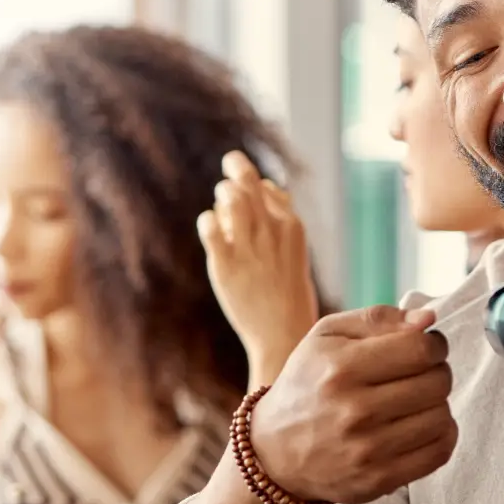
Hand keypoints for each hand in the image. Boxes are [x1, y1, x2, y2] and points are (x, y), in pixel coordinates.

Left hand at [198, 151, 320, 382]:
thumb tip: (268, 186)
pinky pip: (209, 224)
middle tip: (228, 176)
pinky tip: (212, 230)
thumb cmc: (289, 294)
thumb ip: (282, 217)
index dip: (253, 186)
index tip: (249, 197)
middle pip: (247, 181)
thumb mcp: (295, 250)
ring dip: (221, 195)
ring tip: (223, 210)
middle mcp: (272, 230)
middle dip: (235, 168)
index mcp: (293, 227)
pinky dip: (208, 221)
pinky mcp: (225, 263)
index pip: (267, 188)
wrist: (283, 334)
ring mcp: (248, 246)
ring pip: (228, 195)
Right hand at [248, 306, 455, 503]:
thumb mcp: (327, 336)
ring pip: (442, 417)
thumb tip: (427, 319)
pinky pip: (439, 452)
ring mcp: (367, 450)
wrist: (275, 452)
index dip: (435, 344)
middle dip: (437, 372)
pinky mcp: (378, 479)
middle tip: (420, 374)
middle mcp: (354, 410)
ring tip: (416, 401)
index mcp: (342, 368)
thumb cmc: (308, 384)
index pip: (421, 349)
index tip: (427, 347)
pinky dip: (441, 435)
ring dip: (437, 404)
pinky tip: (421, 425)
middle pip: (437, 383)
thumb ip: (378, 318)